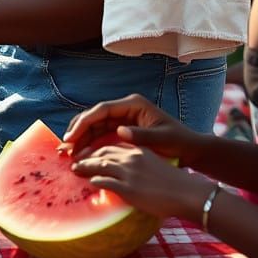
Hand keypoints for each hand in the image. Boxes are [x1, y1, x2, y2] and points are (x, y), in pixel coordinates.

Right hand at [63, 94, 199, 162]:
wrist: (192, 149)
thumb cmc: (181, 142)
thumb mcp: (164, 139)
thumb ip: (143, 136)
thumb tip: (120, 131)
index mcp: (133, 104)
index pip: (102, 110)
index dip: (85, 122)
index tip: (72, 137)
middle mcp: (124, 108)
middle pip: (94, 115)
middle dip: (78, 129)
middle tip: (65, 146)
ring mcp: (122, 118)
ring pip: (94, 124)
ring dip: (81, 137)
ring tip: (68, 151)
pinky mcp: (122, 129)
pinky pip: (101, 133)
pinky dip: (90, 142)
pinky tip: (81, 152)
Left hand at [71, 144, 212, 221]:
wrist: (188, 194)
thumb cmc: (175, 183)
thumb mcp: (155, 164)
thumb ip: (139, 163)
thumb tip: (128, 169)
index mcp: (138, 151)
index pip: (110, 146)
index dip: (96, 149)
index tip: (86, 153)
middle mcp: (131, 159)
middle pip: (102, 153)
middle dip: (86, 156)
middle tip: (74, 159)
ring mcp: (128, 173)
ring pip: (99, 165)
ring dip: (85, 167)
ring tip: (75, 169)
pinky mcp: (128, 188)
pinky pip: (104, 182)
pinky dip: (95, 181)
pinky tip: (90, 183)